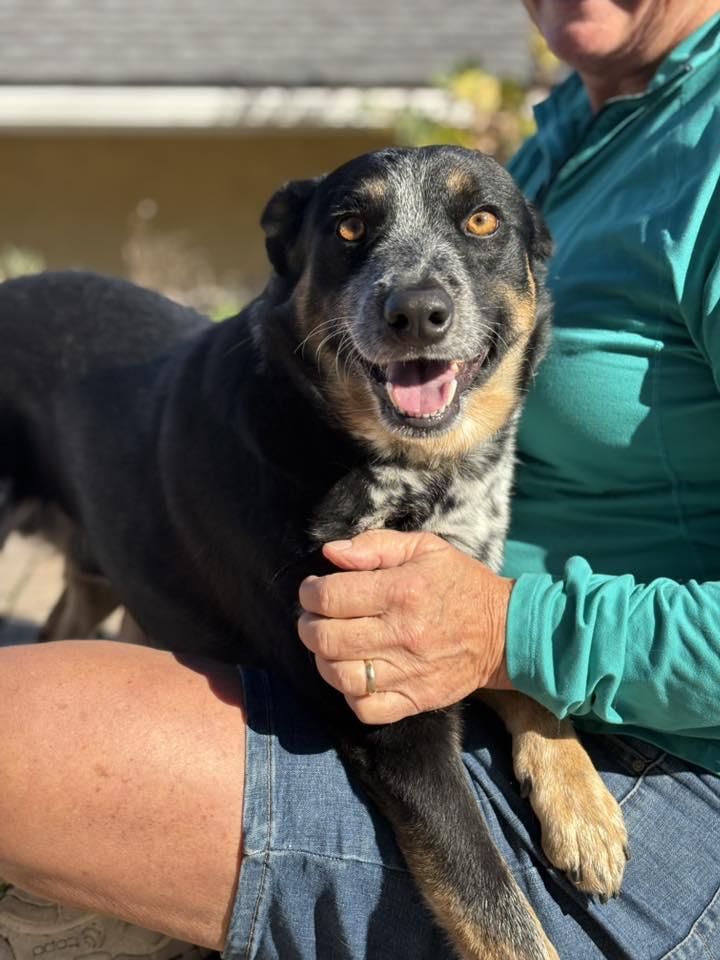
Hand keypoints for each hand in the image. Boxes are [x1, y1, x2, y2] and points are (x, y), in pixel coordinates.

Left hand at [297, 529, 513, 723]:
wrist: (507, 631)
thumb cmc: (460, 583)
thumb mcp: (424, 548)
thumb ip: (375, 545)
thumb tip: (331, 553)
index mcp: (402, 591)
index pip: (330, 597)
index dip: (309, 593)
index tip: (312, 591)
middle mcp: (402, 633)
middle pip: (326, 638)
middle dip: (308, 625)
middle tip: (313, 618)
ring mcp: (409, 671)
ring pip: (340, 675)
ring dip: (323, 660)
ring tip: (329, 646)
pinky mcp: (417, 699)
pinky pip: (366, 709)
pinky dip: (350, 694)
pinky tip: (354, 675)